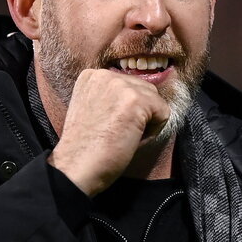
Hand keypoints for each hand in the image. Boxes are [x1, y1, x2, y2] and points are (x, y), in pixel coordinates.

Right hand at [48, 68, 169, 195]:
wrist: (77, 167)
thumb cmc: (85, 148)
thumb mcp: (93, 109)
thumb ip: (111, 97)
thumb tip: (141, 98)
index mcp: (92, 75)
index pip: (128, 85)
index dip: (125, 110)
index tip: (108, 126)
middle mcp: (105, 74)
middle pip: (144, 89)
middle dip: (139, 113)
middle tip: (117, 134)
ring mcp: (121, 85)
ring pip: (155, 100)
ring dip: (146, 122)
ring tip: (123, 137)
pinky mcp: (137, 100)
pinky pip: (164, 113)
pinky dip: (154, 132)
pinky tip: (131, 140)